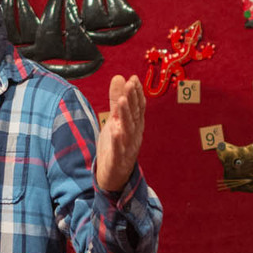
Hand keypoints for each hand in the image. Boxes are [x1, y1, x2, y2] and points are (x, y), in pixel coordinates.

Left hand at [95, 75, 144, 193]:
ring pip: (127, 130)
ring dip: (125, 116)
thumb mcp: (115, 119)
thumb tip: (119, 77)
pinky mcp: (117, 160)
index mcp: (134, 125)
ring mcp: (127, 148)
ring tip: (121, 102)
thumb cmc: (116, 146)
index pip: (138, 107)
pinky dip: (116, 140)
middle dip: (132, 100)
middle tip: (129, 84)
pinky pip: (118, 149)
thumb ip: (117, 99)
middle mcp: (133, 135)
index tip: (133, 79)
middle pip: (134, 115)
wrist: (115, 176)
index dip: (136, 93)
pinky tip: (114, 130)